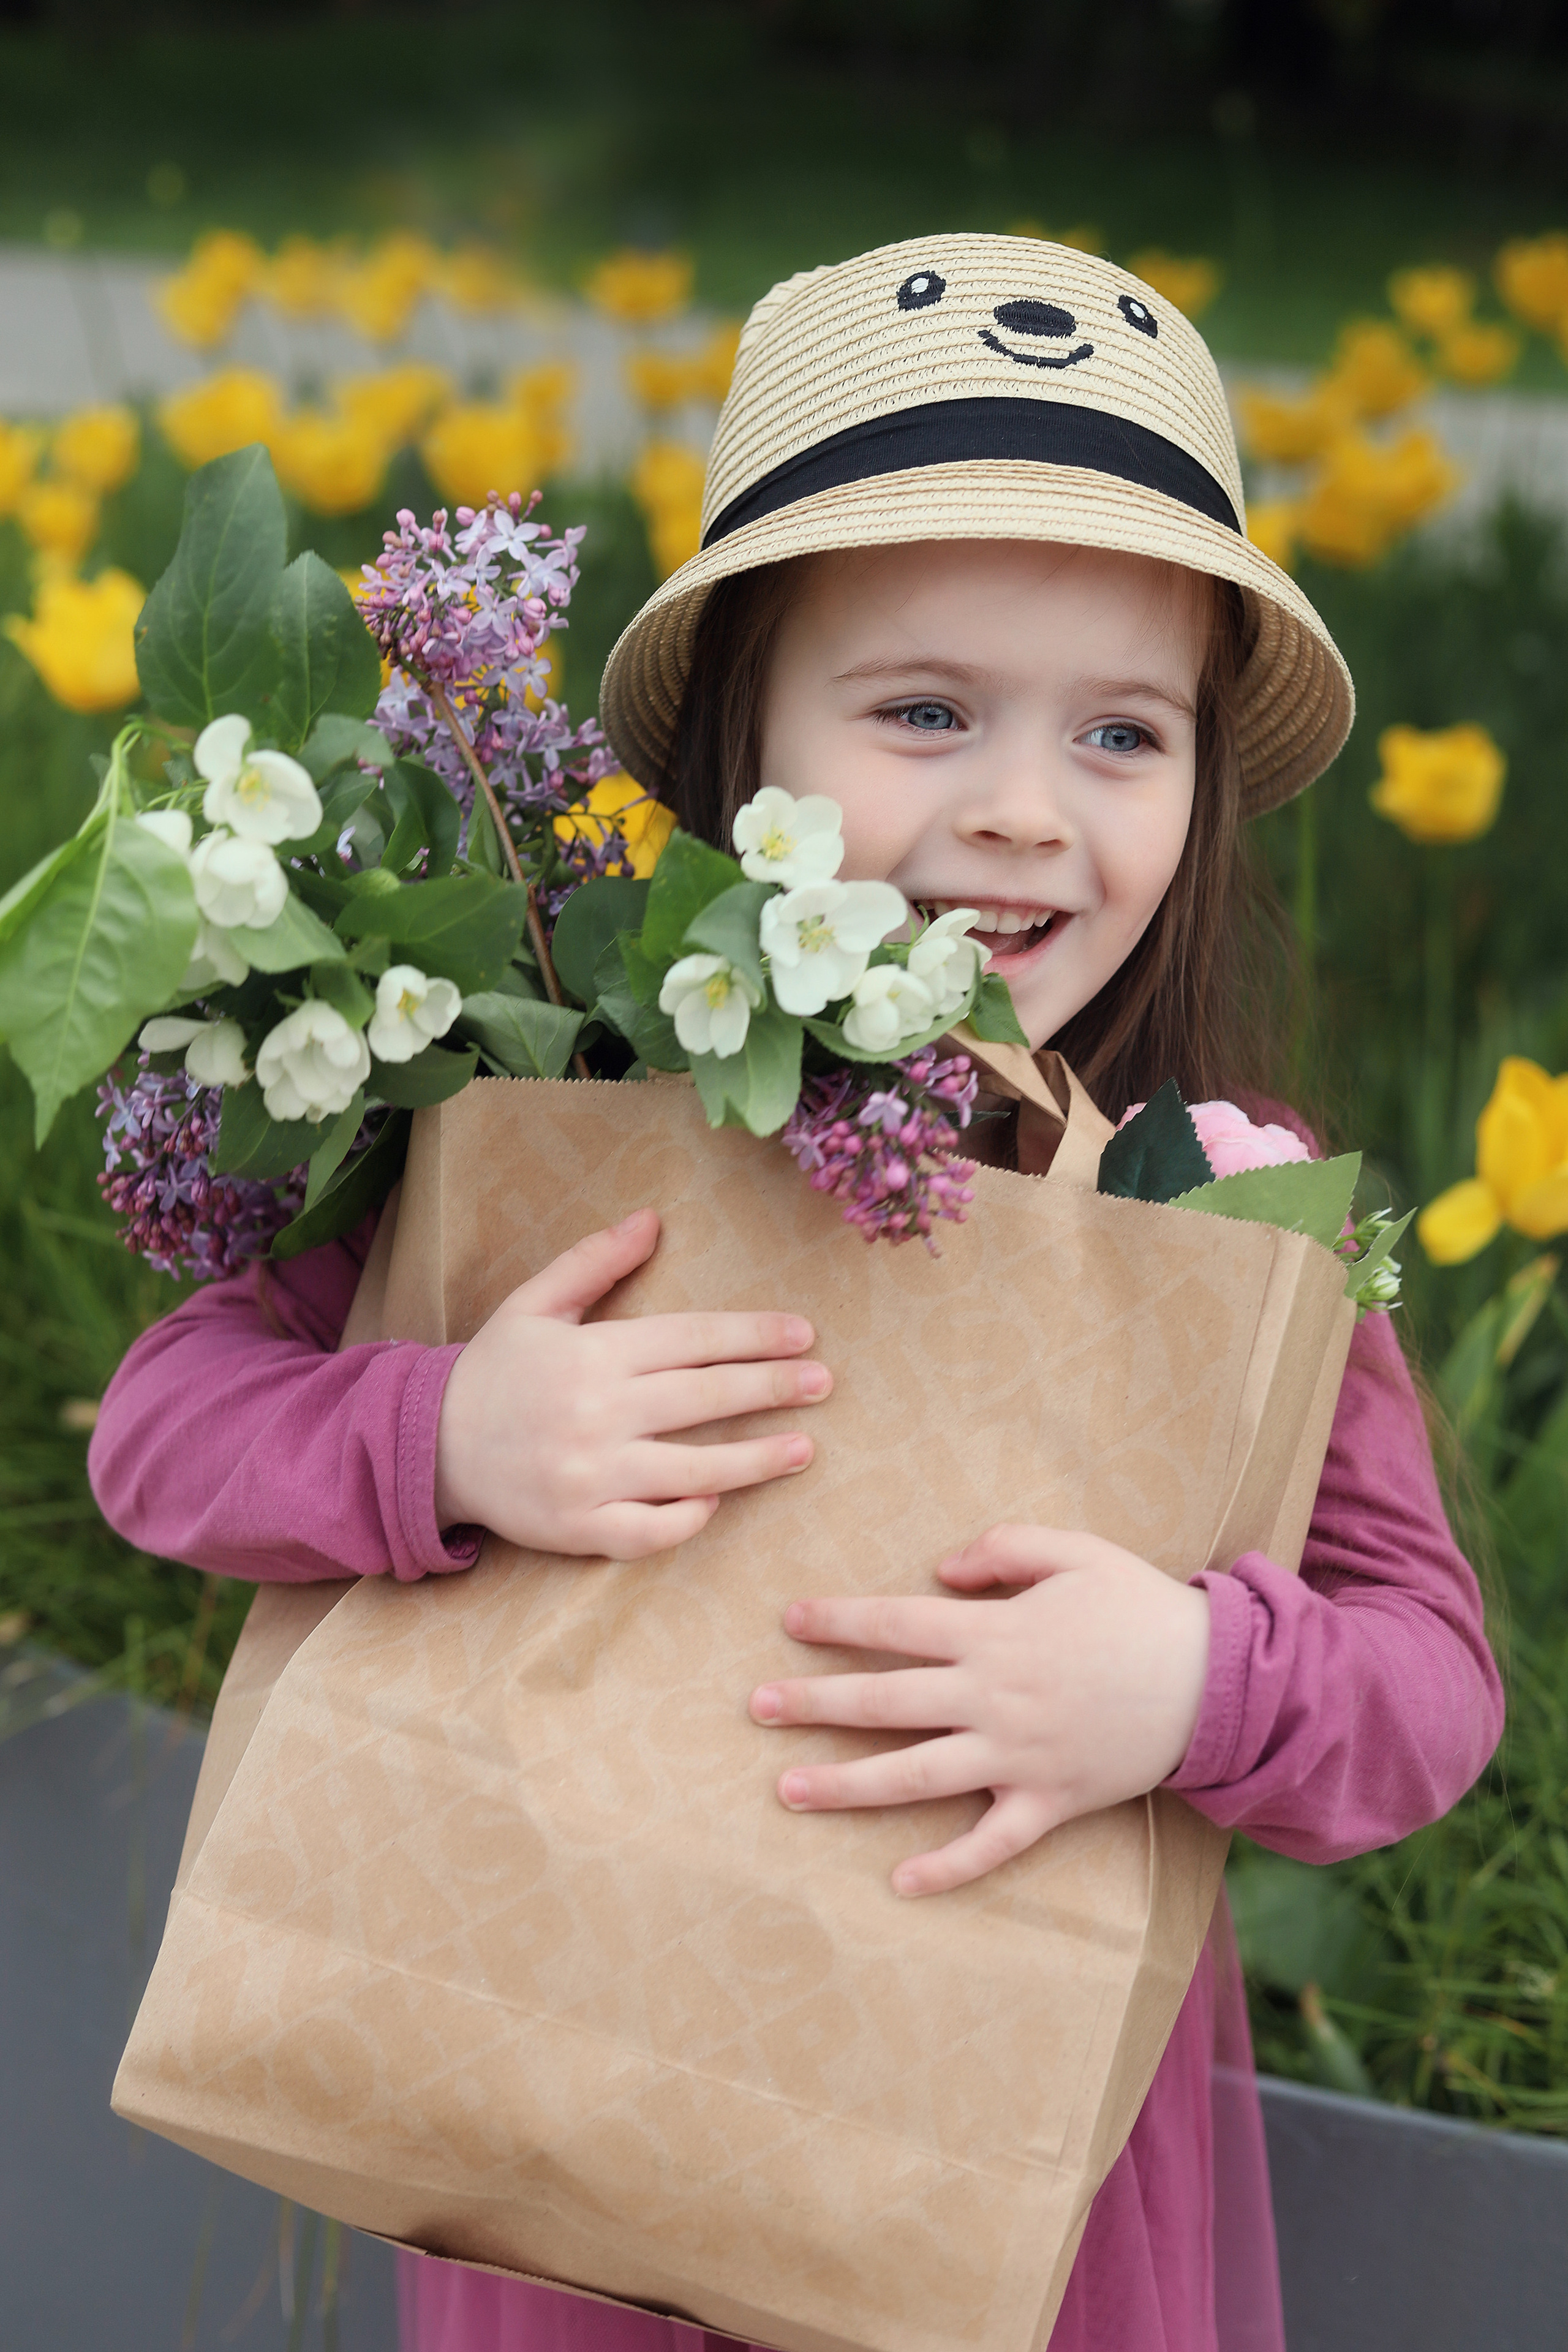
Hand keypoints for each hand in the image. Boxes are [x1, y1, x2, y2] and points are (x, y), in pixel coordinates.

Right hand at [434, 1207, 829, 1560]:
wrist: (426, 1446)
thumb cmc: (495, 1371)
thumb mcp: (535, 1304)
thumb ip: (594, 1262)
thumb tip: (652, 1218)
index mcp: (593, 1354)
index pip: (692, 1339)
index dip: (752, 1335)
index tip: (802, 1334)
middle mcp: (595, 1414)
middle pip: (704, 1398)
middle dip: (771, 1388)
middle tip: (823, 1382)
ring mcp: (589, 1475)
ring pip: (692, 1470)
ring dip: (755, 1460)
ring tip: (803, 1449)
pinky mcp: (579, 1527)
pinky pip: (650, 1530)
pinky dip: (688, 1519)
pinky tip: (720, 1503)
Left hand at [749, 1524, 1210, 1895]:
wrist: (1219, 1681)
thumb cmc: (1143, 1607)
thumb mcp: (1078, 1550)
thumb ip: (1006, 1545)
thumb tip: (941, 1566)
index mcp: (997, 1632)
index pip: (897, 1624)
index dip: (839, 1620)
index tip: (789, 1620)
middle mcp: (995, 1697)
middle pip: (887, 1701)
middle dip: (815, 1703)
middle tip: (757, 1707)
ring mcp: (1020, 1755)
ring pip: (917, 1775)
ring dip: (848, 1784)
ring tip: (788, 1790)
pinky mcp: (1051, 1801)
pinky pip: (992, 1844)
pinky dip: (948, 1866)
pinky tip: (900, 1881)